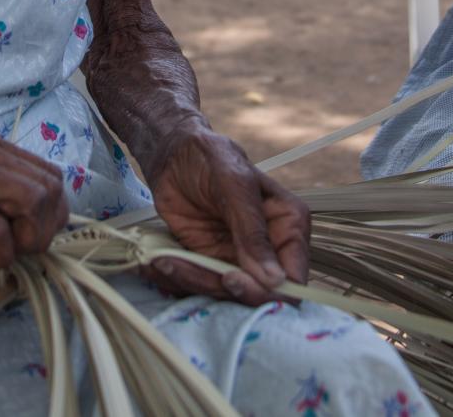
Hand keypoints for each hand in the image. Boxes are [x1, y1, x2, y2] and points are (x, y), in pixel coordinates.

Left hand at [142, 124, 308, 306]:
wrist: (175, 155)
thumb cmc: (212, 158)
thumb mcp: (235, 185)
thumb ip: (253, 231)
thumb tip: (275, 279)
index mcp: (288, 226)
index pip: (293, 277)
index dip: (267, 291)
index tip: (231, 279)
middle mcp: (269, 250)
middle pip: (258, 295)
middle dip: (220, 288)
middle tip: (189, 269)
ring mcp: (239, 260)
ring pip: (224, 296)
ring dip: (191, 281)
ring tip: (164, 260)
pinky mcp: (210, 264)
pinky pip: (198, 287)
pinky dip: (177, 280)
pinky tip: (159, 262)